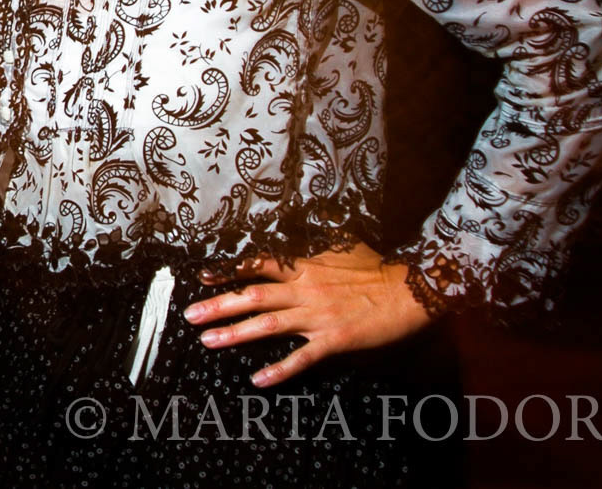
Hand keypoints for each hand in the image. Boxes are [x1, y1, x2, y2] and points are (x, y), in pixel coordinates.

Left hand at [182, 243, 431, 387]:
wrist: (410, 291)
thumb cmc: (378, 268)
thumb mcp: (343, 243)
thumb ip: (318, 239)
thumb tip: (309, 221)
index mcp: (304, 266)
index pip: (258, 266)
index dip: (229, 271)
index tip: (202, 277)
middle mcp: (304, 290)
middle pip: (253, 296)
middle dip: (219, 306)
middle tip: (190, 315)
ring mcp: (317, 316)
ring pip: (267, 325)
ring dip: (235, 334)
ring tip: (208, 341)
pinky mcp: (334, 340)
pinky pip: (301, 357)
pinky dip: (280, 369)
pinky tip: (259, 379)